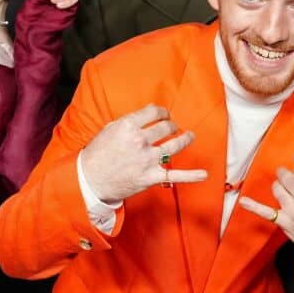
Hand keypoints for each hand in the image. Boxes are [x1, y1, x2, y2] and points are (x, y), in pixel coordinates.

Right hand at [79, 104, 206, 203]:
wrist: (89, 180)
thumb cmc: (98, 153)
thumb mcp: (110, 129)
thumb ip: (130, 121)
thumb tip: (149, 113)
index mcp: (128, 126)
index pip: (154, 112)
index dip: (162, 112)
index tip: (164, 114)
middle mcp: (139, 141)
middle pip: (166, 127)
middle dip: (171, 125)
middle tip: (172, 127)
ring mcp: (147, 159)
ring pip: (175, 146)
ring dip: (185, 139)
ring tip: (189, 136)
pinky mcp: (150, 177)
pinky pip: (174, 175)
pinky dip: (191, 175)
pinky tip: (204, 174)